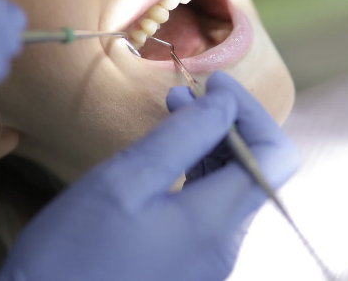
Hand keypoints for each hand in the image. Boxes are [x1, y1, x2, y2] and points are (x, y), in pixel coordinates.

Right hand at [0, 71, 298, 280]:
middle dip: (226, 124)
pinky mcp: (187, 269)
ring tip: (172, 115)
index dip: (251, 111)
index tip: (213, 84)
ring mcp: (208, 262)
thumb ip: (182, 138)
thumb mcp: (125, 180)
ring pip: (231, 190)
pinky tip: (164, 160)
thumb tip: (225, 104)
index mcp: (215, 223)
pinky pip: (209, 212)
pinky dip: (196, 175)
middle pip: (255, 171)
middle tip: (183, 95)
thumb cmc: (73, 252)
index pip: (274, 155)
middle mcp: (224, 246)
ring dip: (209, 146)